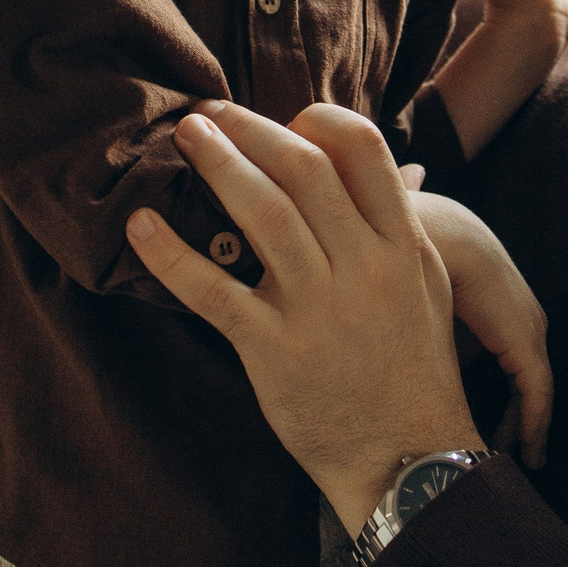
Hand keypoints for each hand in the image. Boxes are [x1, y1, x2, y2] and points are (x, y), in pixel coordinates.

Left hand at [126, 101, 481, 537]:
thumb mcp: (426, 285)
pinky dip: (171, 254)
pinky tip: (141, 225)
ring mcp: (318, 308)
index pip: (363, 150)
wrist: (408, 455)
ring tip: (187, 136)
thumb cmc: (414, 366)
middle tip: (211, 111)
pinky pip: (213, 291)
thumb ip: (397, 226)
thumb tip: (369, 169)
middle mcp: (363, 266)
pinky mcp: (273, 349)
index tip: (285, 120)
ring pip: (263, 213)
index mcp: (403, 244)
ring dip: (218, 164)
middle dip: (250, 128)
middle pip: (302, 168)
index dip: (316, 120)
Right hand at [410, 189, 550, 467]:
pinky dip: (530, 425)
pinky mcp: (527, 342)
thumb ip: (430, 334)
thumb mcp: (423, 306)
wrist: (434, 237)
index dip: (502, 401)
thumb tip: (427, 371)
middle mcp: (525, 322)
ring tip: (510, 461)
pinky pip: (535, 395)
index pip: (513, 365)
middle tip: (500, 456)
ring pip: (535, 395)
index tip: (491, 435)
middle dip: (514, 421)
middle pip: (527, 384)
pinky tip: (517, 451)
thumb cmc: (419, 261)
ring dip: (523, 429)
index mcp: (503, 311)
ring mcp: (530, 330)